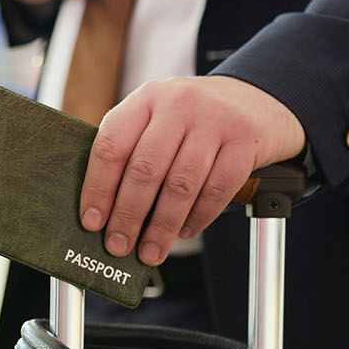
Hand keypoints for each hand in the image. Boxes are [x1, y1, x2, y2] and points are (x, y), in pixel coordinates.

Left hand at [79, 76, 306, 264]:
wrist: (257, 100)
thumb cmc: (196, 120)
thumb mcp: (160, 117)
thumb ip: (134, 150)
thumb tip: (105, 210)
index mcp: (147, 98)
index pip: (112, 145)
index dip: (98, 188)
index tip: (92, 222)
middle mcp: (178, 103)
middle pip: (145, 169)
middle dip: (128, 215)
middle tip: (119, 245)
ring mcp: (214, 120)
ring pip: (181, 184)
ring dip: (162, 226)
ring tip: (151, 251)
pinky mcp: (244, 140)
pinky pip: (217, 189)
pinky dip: (198, 217)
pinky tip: (185, 231)